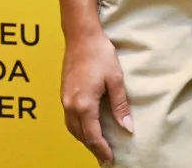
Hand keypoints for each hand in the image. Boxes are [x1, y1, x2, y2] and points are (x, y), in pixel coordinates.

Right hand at [60, 31, 132, 164]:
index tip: (111, 159)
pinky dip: (78, 128)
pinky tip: (86, 127)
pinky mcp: (64, 94)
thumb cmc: (100, 54)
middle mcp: (70, 106)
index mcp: (84, 105)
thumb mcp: (115, 80)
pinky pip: (69, 119)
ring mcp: (64, 100)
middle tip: (105, 157)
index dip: (102, 149)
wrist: (81, 36)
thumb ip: (120, 105)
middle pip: (81, 135)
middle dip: (93, 148)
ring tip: (97, 146)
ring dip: (84, 139)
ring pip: (72, 129)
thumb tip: (127, 127)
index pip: (93, 136)